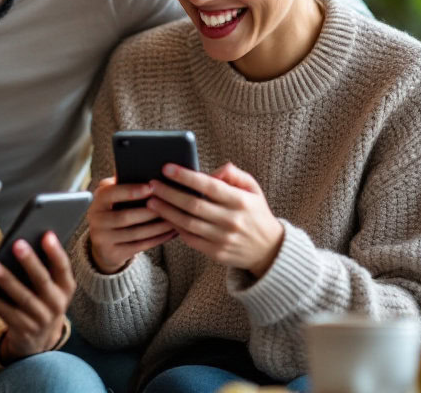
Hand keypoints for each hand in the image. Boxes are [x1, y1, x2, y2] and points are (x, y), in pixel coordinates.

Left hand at [0, 232, 73, 362]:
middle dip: (30, 262)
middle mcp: (57, 304)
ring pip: (23, 298)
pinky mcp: (24, 330)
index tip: (47, 234)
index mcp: (65, 288)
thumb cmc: (40, 300)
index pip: (63, 268)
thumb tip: (16, 245)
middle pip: (42, 281)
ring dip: (6, 280)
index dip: (56, 252)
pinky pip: (7, 314)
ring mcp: (41, 319)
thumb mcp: (48, 287)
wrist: (39, 339)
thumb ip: (40, 269)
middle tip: (17, 243)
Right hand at [86, 176, 176, 273]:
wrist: (104, 245)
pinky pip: (140, 246)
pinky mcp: (113, 253)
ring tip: (175, 220)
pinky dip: (158, 239)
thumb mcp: (113, 198)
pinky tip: (171, 233)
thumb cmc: (116, 213)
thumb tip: (145, 168)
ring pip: (135, 233)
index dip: (130, 191)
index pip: (110, 194)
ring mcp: (103, 238)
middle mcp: (96, 220)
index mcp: (97, 201)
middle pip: (125, 216)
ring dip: (157, 227)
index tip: (151, 187)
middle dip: (150, 211)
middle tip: (170, 205)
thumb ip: (123, 184)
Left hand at [146, 162, 283, 276]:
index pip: (209, 186)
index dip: (186, 177)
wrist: (269, 250)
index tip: (166, 168)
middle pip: (193, 205)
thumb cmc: (255, 213)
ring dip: (166, 211)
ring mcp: (223, 238)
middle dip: (169, 193)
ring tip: (150, 201)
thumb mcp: (253, 189)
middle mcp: (232, 220)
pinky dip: (175, 228)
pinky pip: (190, 239)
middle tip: (151, 184)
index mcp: (241, 201)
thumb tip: (213, 170)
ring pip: (188, 223)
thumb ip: (234, 174)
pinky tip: (164, 218)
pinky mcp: (216, 253)